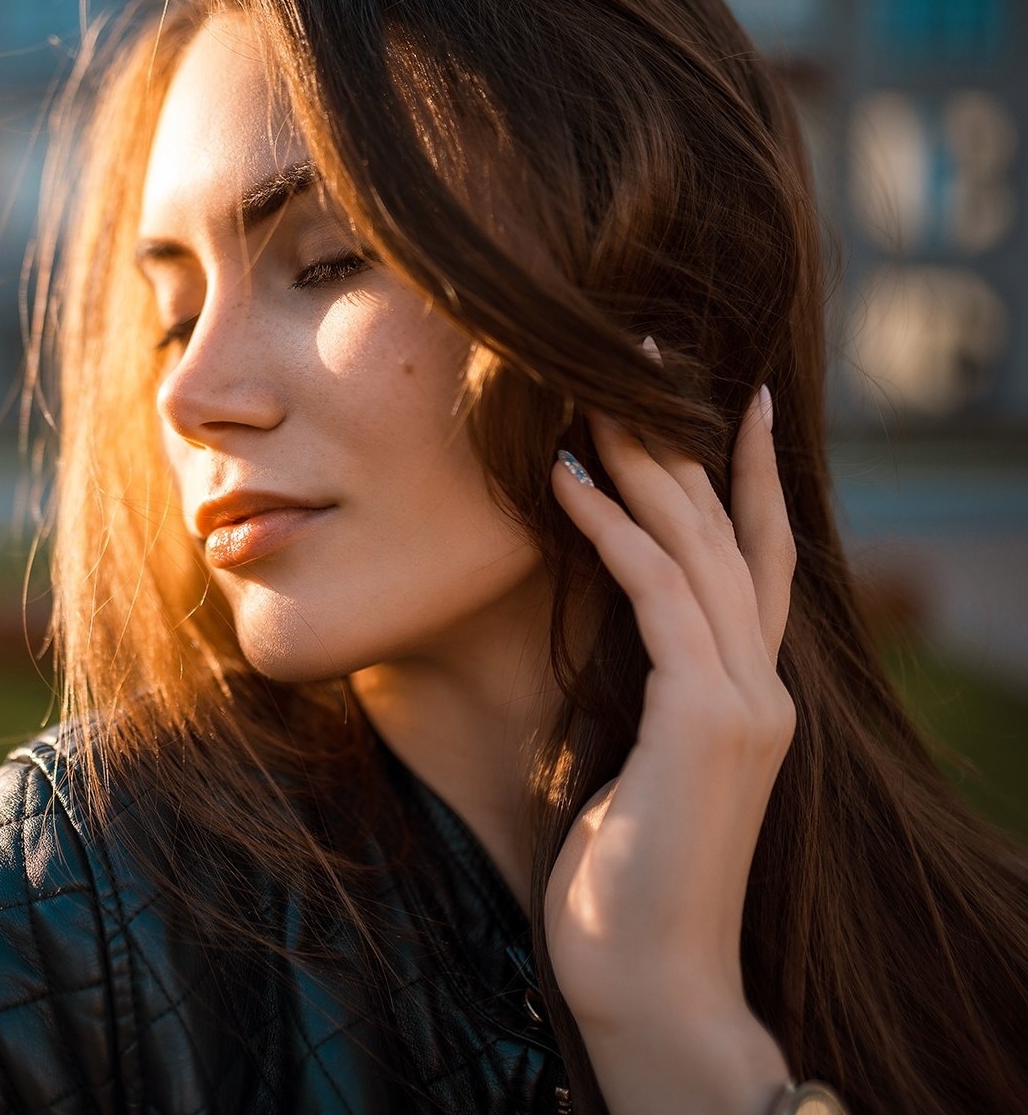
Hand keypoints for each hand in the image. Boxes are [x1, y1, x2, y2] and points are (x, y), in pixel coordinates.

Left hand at [544, 382, 796, 1113]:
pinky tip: (568, 477)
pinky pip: (656, 598)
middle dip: (691, 437)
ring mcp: (745, 704)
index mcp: (745, 697)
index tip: (727, 400)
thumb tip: (595, 637)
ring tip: (594, 391)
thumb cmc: (621, 884)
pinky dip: (613, 529)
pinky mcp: (707, 723)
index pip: (753, 560)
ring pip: (697, 548)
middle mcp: (761, 688)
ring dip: (643, 462)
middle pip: (728, 532)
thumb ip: (637, 698)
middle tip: (651, 350)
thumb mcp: (629, 768)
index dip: (744, 476)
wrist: (648, 979)